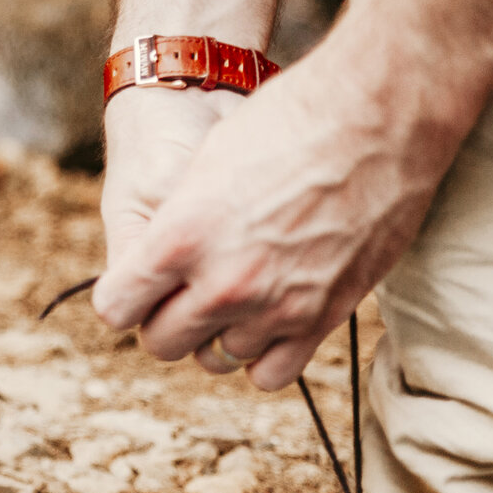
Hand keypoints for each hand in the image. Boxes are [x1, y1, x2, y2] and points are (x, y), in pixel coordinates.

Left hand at [91, 37, 474, 387]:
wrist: (376, 119)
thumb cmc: (285, 124)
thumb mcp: (205, 164)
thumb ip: (174, 224)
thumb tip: (157, 261)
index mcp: (181, 237)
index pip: (116, 308)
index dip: (122, 296)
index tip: (136, 285)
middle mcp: (224, 282)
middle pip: (162, 342)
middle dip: (163, 319)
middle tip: (181, 292)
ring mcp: (277, 306)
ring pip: (218, 359)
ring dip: (216, 334)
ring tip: (230, 296)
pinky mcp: (325, 317)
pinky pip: (271, 373)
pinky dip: (261, 353)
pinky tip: (266, 317)